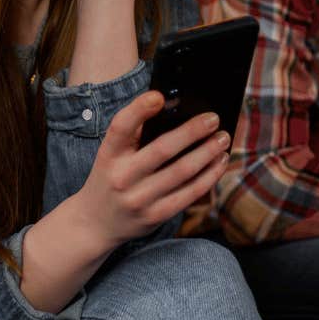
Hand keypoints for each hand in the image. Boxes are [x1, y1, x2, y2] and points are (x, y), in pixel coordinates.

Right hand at [65, 91, 229, 248]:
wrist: (95, 223)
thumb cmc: (110, 177)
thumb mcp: (111, 155)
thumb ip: (134, 134)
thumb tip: (173, 108)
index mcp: (108, 155)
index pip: (120, 128)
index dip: (138, 109)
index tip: (159, 96)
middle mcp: (121, 177)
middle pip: (162, 149)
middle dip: (192, 131)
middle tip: (213, 118)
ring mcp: (139, 199)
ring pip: (182, 172)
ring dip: (207, 153)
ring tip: (222, 139)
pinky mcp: (155, 216)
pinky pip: (189, 194)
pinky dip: (209, 176)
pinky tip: (219, 162)